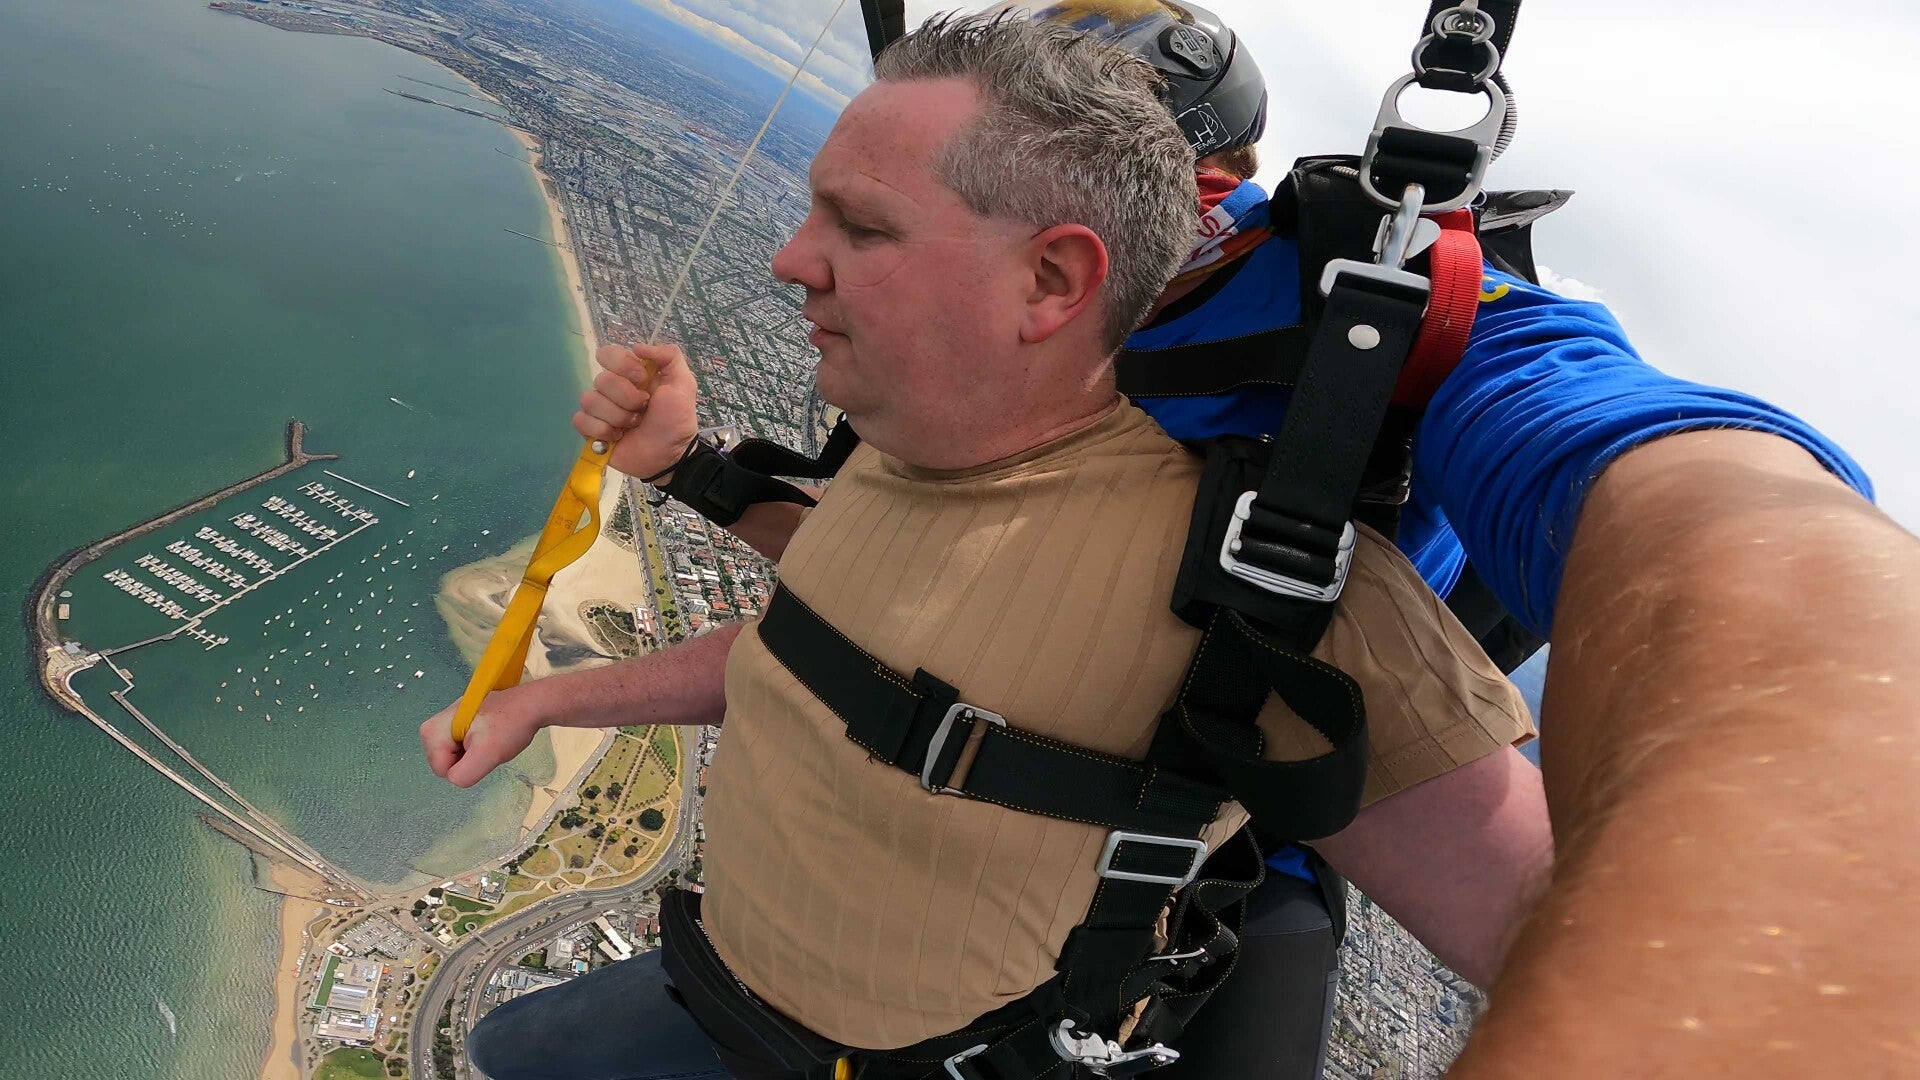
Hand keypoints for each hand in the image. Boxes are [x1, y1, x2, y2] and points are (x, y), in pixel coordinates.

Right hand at [419, 687, 541, 787]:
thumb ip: (463, 774)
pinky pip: (461, 747)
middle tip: (487, 746)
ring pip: (454, 757)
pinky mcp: (460, 722)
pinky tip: (489, 737)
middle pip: (444, 762)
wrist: (531, 704)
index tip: (483, 750)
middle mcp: (433, 724)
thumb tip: (454, 778)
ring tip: (490, 740)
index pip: (441, 769)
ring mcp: (447, 721)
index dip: (465, 766)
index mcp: (432, 730)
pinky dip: (476, 747)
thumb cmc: (510, 727)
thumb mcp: (487, 755)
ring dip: (473, 755)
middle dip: (467, 760)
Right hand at [573, 342, 701, 482]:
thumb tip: (637, 347)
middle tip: (643, 410)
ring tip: (633, 425)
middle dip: (627, 399)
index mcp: (630, 373)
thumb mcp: (683, 384)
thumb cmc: (677, 419)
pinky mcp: (591, 431)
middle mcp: (612, 388)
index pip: (608, 354)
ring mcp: (600, 409)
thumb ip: (670, 356)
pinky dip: (600, 430)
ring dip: (617, 416)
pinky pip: (580, 421)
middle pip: (601, 380)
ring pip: (590, 401)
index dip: (623, 366)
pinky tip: (617, 437)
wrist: (671, 455)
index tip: (643, 381)